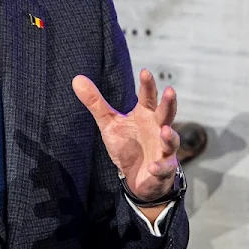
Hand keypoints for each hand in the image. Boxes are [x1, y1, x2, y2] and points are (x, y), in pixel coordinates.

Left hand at [72, 68, 179, 203]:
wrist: (138, 176)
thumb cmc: (128, 144)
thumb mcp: (109, 123)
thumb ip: (96, 103)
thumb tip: (76, 79)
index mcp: (146, 115)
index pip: (148, 97)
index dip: (147, 85)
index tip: (145, 71)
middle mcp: (158, 129)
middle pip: (166, 114)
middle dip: (169, 103)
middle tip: (170, 90)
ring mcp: (164, 149)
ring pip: (172, 141)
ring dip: (170, 136)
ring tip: (166, 131)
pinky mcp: (164, 169)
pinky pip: (164, 168)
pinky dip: (160, 168)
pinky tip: (153, 167)